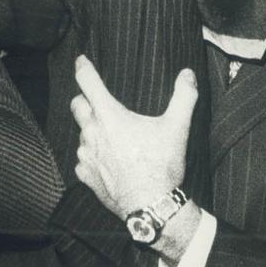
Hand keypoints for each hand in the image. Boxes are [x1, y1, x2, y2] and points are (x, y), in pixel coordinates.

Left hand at [70, 54, 193, 219]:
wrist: (152, 206)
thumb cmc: (161, 165)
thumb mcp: (177, 128)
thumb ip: (184, 97)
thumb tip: (188, 73)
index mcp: (109, 115)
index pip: (87, 81)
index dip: (82, 67)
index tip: (80, 60)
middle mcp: (92, 131)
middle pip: (77, 105)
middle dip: (84, 100)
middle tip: (98, 104)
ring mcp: (86, 154)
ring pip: (81, 134)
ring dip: (92, 132)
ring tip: (111, 140)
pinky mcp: (85, 174)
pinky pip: (83, 159)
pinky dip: (92, 157)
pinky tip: (108, 163)